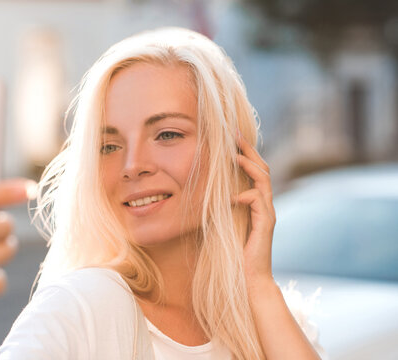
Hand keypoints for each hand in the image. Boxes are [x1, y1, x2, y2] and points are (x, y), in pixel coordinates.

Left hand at [234, 133, 275, 286]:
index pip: (255, 171)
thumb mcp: (226, 224)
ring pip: (264, 181)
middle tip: (235, 135)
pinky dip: (245, 196)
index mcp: (257, 203)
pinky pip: (258, 202)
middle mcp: (266, 205)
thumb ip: (223, 208)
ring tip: (234, 155)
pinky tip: (232, 197)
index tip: (232, 139)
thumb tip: (209, 193)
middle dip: (249, 150)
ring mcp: (268, 214)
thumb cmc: (236, 252)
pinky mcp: (265, 225)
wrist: (250, 278)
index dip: (245, 154)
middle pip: (263, 169)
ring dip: (249, 166)